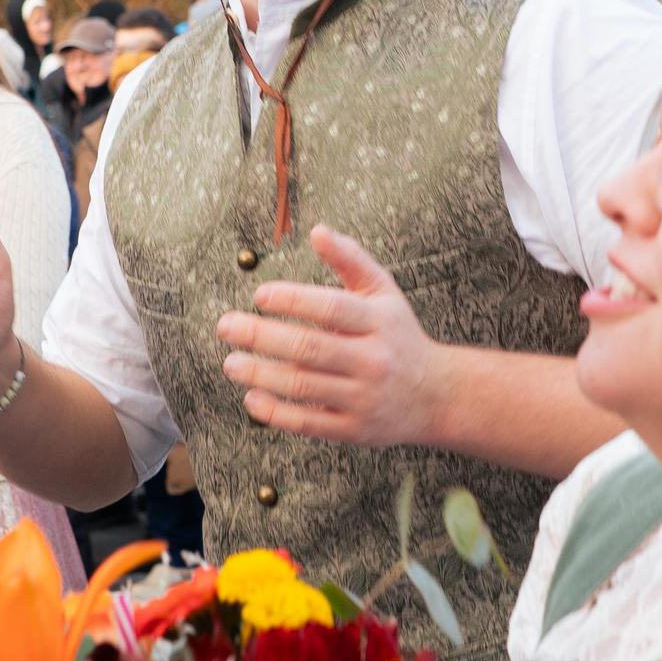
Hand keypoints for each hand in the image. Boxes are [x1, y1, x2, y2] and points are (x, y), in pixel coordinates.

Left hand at [216, 227, 447, 444]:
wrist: (436, 396)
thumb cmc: (398, 335)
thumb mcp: (383, 293)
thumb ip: (350, 259)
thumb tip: (317, 231)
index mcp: (379, 322)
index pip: (332, 308)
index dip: (292, 300)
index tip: (258, 295)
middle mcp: (373, 360)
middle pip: (309, 348)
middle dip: (261, 336)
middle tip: (226, 326)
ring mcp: (364, 398)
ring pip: (303, 386)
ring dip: (260, 374)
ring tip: (231, 362)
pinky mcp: (354, 430)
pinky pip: (308, 423)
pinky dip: (276, 412)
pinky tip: (252, 397)